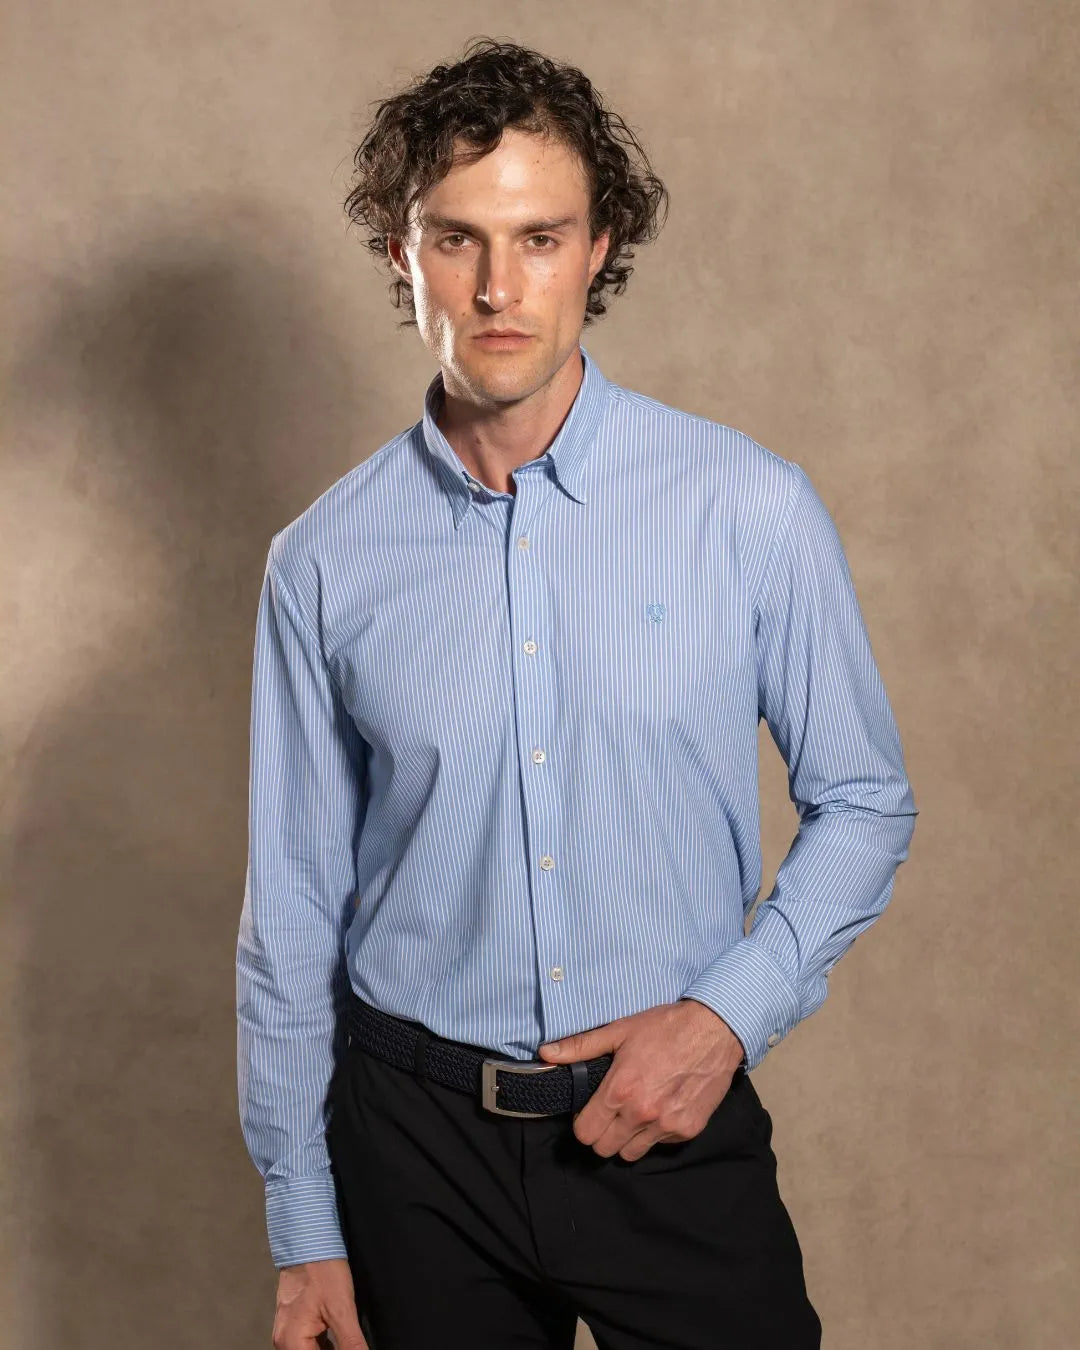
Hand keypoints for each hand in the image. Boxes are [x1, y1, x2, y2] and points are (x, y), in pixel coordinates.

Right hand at [272, 1257, 369, 1349]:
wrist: (308, 1242)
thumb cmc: (323, 1271)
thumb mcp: (342, 1309)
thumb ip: (351, 1343)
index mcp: (291, 1342)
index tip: (352, 1348)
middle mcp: (283, 1342)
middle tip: (351, 1343)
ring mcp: (286, 1332)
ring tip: (347, 1341)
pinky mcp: (293, 1323)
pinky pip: (307, 1344)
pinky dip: (322, 1346)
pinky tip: (338, 1339)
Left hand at [537, 998, 745, 1161]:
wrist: (714, 1029)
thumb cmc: (665, 1027)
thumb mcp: (619, 1030)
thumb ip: (580, 1046)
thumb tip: (545, 1053)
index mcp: (620, 1090)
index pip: (585, 1133)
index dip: (583, 1122)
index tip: (590, 1110)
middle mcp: (641, 1114)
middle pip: (605, 1149)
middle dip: (603, 1133)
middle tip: (611, 1112)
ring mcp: (667, 1125)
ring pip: (632, 1153)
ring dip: (628, 1138)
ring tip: (635, 1112)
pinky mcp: (688, 1129)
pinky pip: (661, 1144)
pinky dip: (656, 1133)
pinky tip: (661, 1107)